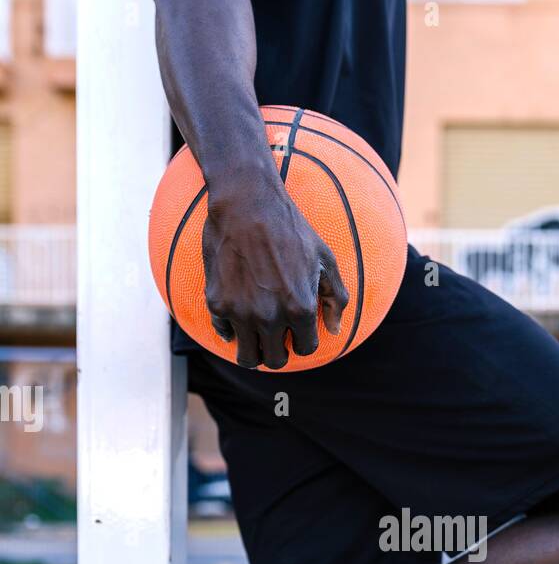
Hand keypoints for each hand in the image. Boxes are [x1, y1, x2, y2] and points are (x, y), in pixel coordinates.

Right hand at [202, 165, 347, 368]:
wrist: (247, 203)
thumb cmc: (291, 228)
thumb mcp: (324, 259)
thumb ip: (335, 299)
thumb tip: (334, 330)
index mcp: (300, 308)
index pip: (304, 349)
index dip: (302, 341)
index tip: (296, 331)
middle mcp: (270, 316)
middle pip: (274, 361)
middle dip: (278, 352)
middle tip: (275, 337)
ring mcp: (241, 311)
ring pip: (247, 357)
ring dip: (253, 350)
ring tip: (256, 335)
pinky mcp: (217, 302)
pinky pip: (223, 333)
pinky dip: (231, 328)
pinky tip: (237, 310)